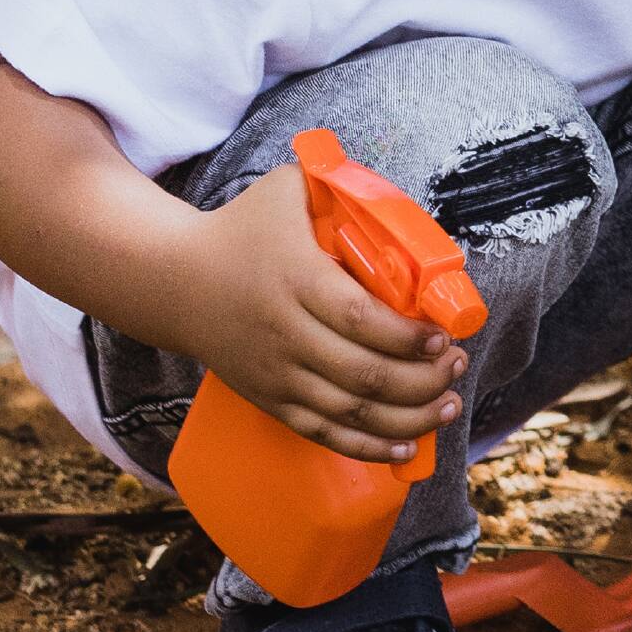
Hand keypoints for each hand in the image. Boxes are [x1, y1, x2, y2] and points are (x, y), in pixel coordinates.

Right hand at [173, 162, 469, 463]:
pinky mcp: (269, 399)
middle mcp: (285, 334)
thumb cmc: (243, 228)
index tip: (443, 337)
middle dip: (423, 379)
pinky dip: (366, 447)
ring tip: (449, 404)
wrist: (174, 281)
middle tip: (458, 366)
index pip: (360, 320)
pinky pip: (322, 433)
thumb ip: (338, 184)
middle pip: (364, 374)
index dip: (407, 338)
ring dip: (409, 417)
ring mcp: (276, 374)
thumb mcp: (287, 189)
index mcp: (296, 280)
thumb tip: (397, 197)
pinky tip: (406, 447)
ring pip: (350, 412)